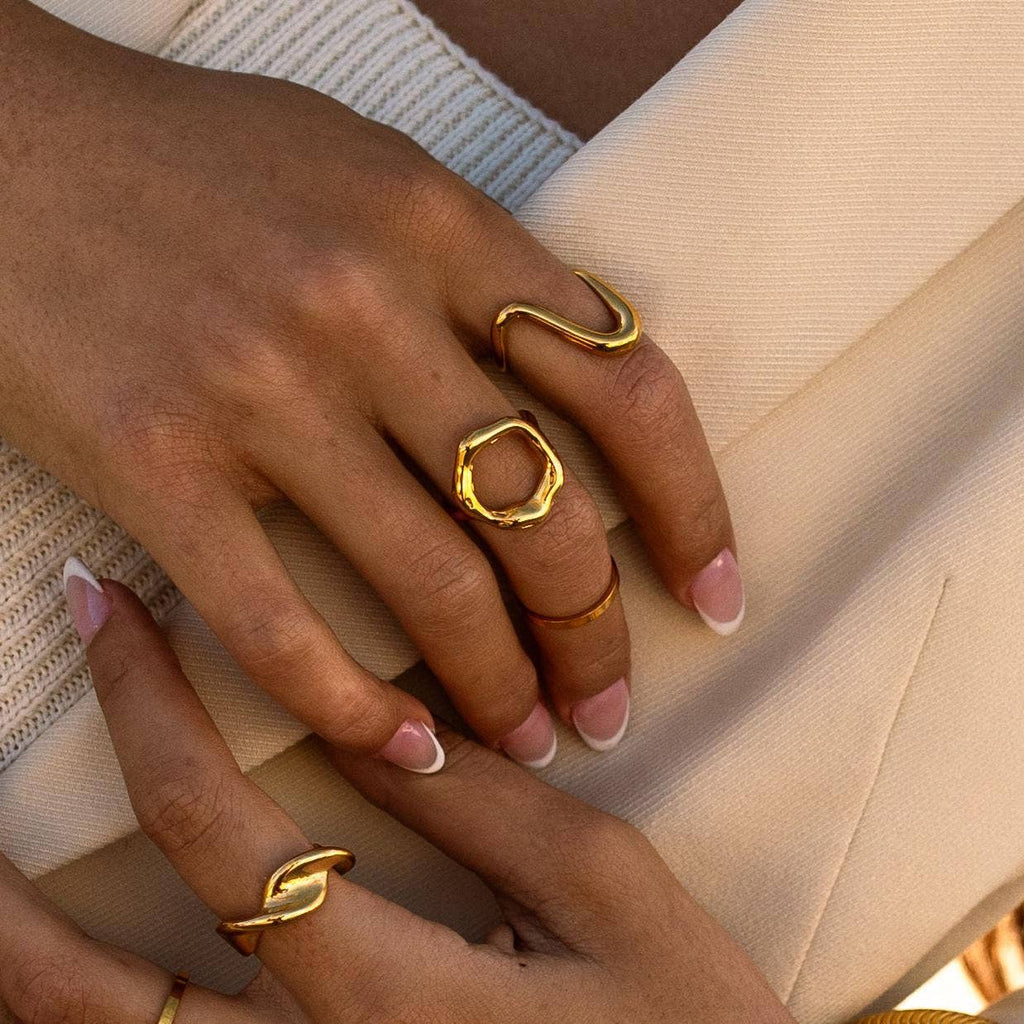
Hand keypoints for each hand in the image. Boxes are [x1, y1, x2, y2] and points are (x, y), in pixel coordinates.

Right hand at [0, 2, 741, 769]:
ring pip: (432, 585)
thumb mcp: (367, 171)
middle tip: (609, 704)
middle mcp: (365, 306)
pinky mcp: (153, 461)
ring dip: (495, 688)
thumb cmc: (192, 156)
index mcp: (440, 224)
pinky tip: (399, 752)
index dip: (692, 509)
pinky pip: (279, 624)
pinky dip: (351, 710)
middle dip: (593, 634)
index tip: (715, 596)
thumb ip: (477, 273)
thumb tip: (579, 378)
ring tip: (524, 739)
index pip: (625, 389)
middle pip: (542, 514)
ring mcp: (259, 388)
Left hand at [0, 581, 784, 1023]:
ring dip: (23, 973)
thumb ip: (488, 805)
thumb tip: (380, 714)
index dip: (154, 711)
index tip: (116, 613)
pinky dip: (100, 1022)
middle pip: (93, 1002)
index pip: (222, 836)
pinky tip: (83, 972)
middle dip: (7, 884)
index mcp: (394, 1003)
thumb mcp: (608, 893)